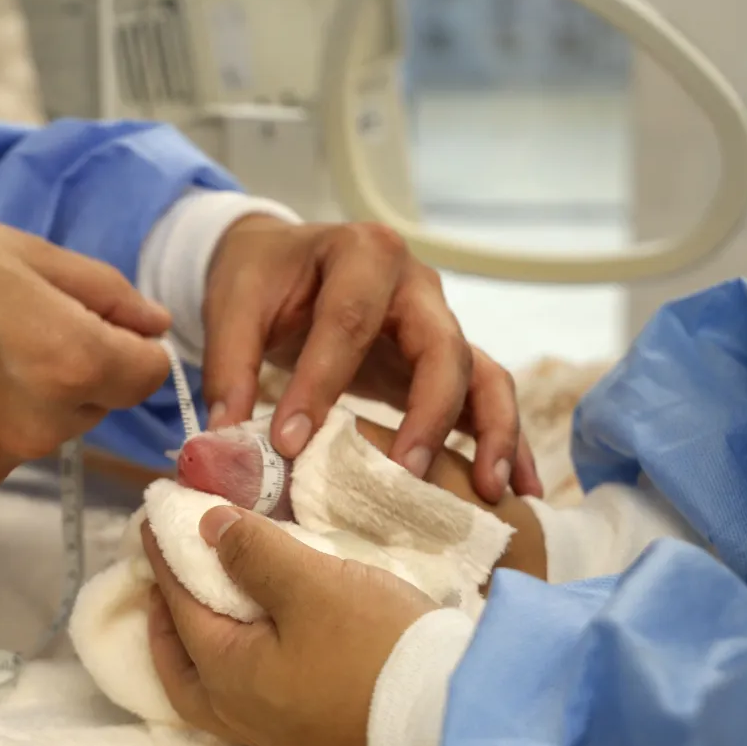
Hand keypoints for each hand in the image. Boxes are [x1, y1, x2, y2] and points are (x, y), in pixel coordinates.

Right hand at [0, 203, 172, 513]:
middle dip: (70, 372)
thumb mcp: (22, 251)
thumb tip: (153, 324)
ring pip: (40, 434)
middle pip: (92, 406)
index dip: (125, 345)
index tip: (92, 324)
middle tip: (2, 329)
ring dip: (20, 404)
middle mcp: (40, 425)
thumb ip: (103, 293)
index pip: (147, 375)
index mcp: (71, 360)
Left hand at [141, 506, 435, 745]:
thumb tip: (207, 528)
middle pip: (182, 669)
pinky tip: (268, 643)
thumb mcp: (312, 587)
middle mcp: (241, 715)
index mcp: (226, 675)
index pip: (178, 605)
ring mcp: (281, 736)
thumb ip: (254, 554)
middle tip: (165, 583)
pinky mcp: (317, 740)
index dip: (164, 557)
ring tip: (213, 610)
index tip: (151, 518)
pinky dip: (241, 664)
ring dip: (203, 648)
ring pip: (217, 691)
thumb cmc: (374, 650)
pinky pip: (254, 698)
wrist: (449, 729)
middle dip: (167, 623)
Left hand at [201, 215, 541, 502]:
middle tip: (407, 474)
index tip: (290, 445)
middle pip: (442, 347)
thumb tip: (227, 439)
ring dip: (492, 432)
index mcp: (362, 254)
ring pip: (484, 373)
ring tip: (489, 491)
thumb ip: (230, 366)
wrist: (285, 260)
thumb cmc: (263, 279)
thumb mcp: (234, 304)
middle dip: (429, 413)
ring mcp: (441, 323)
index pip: (348, 321)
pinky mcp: (447, 362)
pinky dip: (507, 441)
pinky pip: (489, 397)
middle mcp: (416, 286)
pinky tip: (519, 490)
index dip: (321, 383)